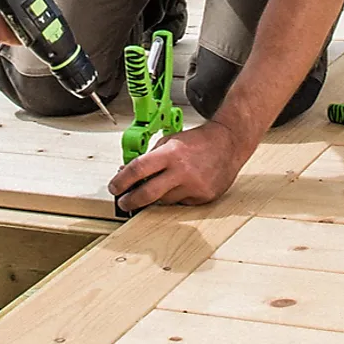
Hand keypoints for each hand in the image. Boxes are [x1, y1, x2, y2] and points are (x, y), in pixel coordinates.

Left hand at [108, 119, 251, 211]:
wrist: (228, 144)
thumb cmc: (199, 141)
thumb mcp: (170, 140)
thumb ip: (150, 156)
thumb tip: (128, 172)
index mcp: (171, 153)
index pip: (138, 169)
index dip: (122, 180)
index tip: (114, 187)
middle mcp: (182, 171)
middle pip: (148, 193)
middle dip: (131, 201)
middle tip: (123, 202)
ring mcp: (193, 186)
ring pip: (163, 201)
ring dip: (154, 198)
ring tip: (154, 188)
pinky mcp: (203, 197)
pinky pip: (180, 203)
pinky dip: (175, 197)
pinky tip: (180, 186)